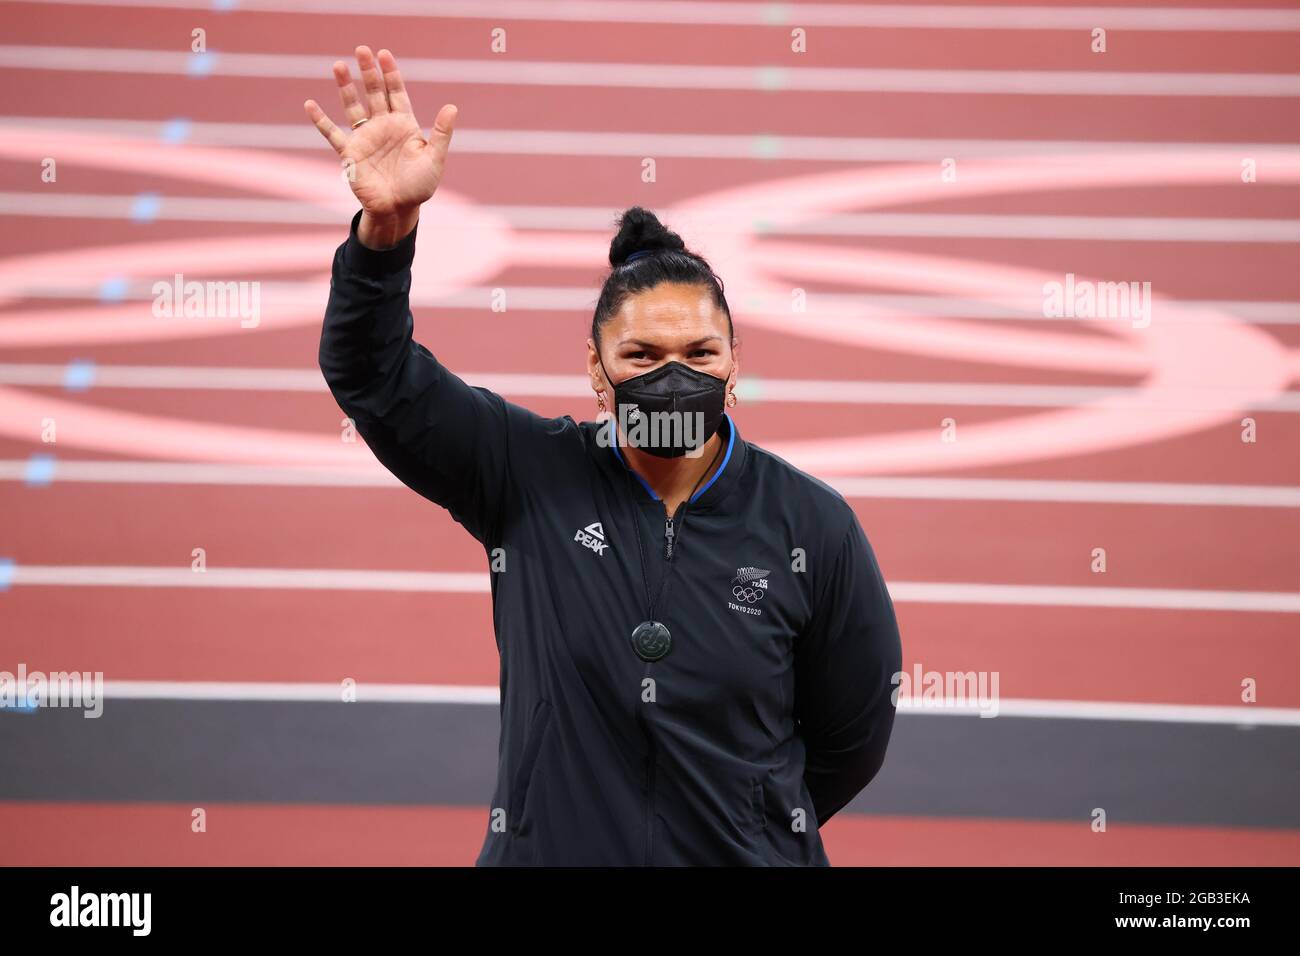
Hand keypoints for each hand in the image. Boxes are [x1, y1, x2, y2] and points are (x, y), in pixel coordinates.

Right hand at [304, 46, 456, 247]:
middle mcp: (382, 126)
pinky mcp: (350, 153)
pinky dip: (321, 121)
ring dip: (346, 87)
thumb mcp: (434, 159)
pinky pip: (332, 134)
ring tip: (339, 65)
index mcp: (403, 125)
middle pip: (374, 93)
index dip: (391, 74)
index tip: (384, 54)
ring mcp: (365, 138)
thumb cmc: (419, 186)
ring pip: (352, 106)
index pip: (396, 93)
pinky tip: (310, 105)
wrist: (398, 210)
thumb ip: (440, 133)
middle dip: (368, 72)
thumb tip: (452, 107)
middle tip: (362, 49)